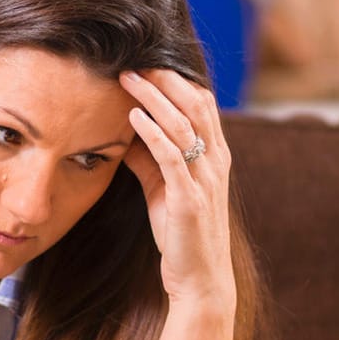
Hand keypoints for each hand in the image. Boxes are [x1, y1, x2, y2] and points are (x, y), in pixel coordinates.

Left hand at [120, 69, 235, 309]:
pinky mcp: (189, 199)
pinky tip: (133, 117)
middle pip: (195, 104)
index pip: (202, 103)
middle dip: (165, 78)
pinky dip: (152, 133)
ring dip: (154, 97)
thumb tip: (123, 131)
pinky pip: (172, 157)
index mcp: (214, 156)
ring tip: (127, 78)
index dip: (176, 79)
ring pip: (184, 124)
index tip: (146, 61)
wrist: (199, 279)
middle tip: (134, 60)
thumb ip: (148, 158)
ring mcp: (204, 180)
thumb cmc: (180, 232)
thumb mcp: (163, 187)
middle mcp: (215, 162)